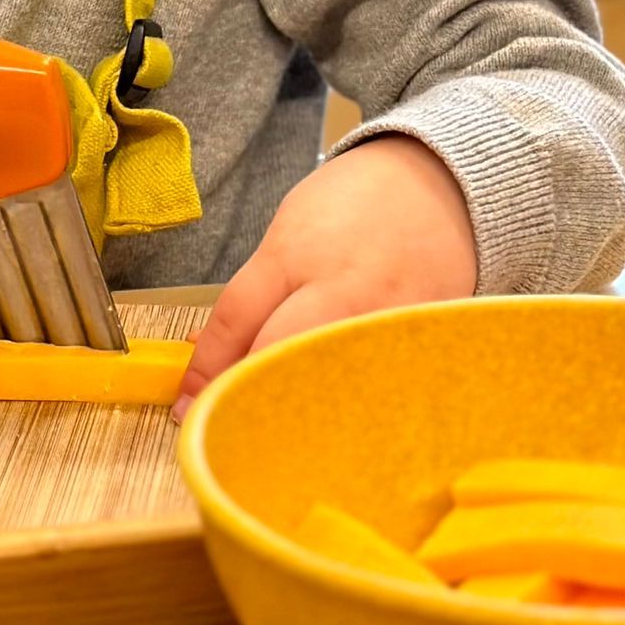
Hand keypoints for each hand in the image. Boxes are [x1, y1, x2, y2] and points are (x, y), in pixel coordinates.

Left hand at [171, 138, 477, 417]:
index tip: (185, 408)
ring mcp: (388, 321)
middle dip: (248, 397)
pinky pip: (382, 389)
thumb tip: (209, 356)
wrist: (439, 185)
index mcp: (293, 256)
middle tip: (227, 428)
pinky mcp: (426, 342)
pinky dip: (356, 410)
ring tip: (279, 439)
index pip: (237, 321)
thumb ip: (253, 298)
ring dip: (302, 413)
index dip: (206, 371)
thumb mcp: (287, 237)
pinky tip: (339, 429)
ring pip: (334, 386)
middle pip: (282, 359)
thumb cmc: (353, 208)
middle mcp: (342, 291)